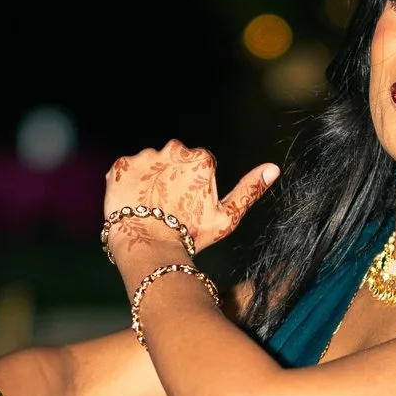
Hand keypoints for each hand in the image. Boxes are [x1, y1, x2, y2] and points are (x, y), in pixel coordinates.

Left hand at [101, 141, 279, 259]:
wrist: (148, 245)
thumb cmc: (191, 235)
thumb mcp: (227, 216)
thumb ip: (250, 190)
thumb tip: (274, 168)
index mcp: (201, 158)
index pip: (198, 166)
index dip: (194, 187)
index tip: (189, 205)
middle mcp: (174, 149)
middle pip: (174, 160)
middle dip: (173, 179)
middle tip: (171, 208)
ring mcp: (146, 156)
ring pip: (151, 164)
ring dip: (150, 181)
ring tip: (152, 208)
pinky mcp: (121, 165)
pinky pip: (127, 171)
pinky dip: (130, 185)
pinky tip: (135, 204)